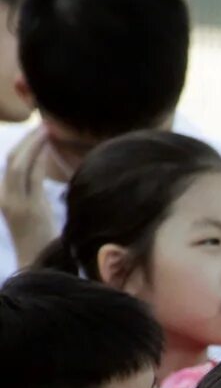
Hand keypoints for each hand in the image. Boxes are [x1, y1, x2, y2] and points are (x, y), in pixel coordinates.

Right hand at [1, 127, 56, 265]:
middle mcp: (6, 196)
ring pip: (19, 164)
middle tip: (44, 123)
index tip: (38, 131)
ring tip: (47, 129)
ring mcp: (15, 202)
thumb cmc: (44, 240)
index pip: (12, 163)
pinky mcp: (27, 209)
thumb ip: (37, 191)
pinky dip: (38, 158)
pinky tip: (48, 146)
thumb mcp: (39, 210)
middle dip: (27, 139)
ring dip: (33, 144)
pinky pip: (30, 176)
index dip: (23, 145)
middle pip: (12, 159)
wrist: (39, 265)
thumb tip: (45, 169)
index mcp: (6, 195)